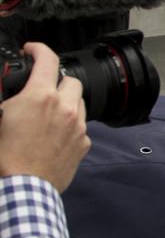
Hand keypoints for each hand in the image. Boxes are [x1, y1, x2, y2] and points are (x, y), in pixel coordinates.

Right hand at [0, 43, 89, 192]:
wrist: (23, 189)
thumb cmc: (6, 157)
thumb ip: (8, 100)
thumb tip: (13, 97)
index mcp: (40, 97)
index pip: (47, 60)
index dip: (39, 49)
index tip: (33, 50)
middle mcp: (64, 107)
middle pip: (70, 80)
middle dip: (56, 81)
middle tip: (41, 89)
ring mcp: (77, 125)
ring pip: (79, 102)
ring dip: (66, 102)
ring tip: (48, 114)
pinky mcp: (83, 143)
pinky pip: (81, 125)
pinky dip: (70, 125)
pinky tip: (55, 134)